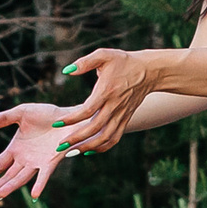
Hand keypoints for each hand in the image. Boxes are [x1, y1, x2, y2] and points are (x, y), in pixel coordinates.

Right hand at [0, 101, 65, 199]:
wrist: (69, 116)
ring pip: (21, 177)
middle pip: (8, 174)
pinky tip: (34, 195)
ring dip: (11, 186)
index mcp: (16, 149)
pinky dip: (39, 185)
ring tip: (0, 194)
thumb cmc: (48, 115)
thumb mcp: (21, 113)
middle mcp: (25, 159)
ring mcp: (37, 162)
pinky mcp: (50, 162)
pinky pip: (44, 175)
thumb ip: (3, 118)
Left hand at [45, 48, 160, 153]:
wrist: (149, 71)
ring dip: (88, 147)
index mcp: (107, 91)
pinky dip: (102, 147)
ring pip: (105, 137)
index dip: (71, 119)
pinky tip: (88, 150)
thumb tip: (66, 70)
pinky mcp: (125, 119)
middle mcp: (114, 106)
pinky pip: (114, 138)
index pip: (87, 110)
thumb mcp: (104, 55)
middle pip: (95, 128)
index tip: (57, 124)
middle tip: (60, 146)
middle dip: (76, 139)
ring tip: (71, 152)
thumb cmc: (124, 61)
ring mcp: (121, 115)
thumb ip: (85, 63)